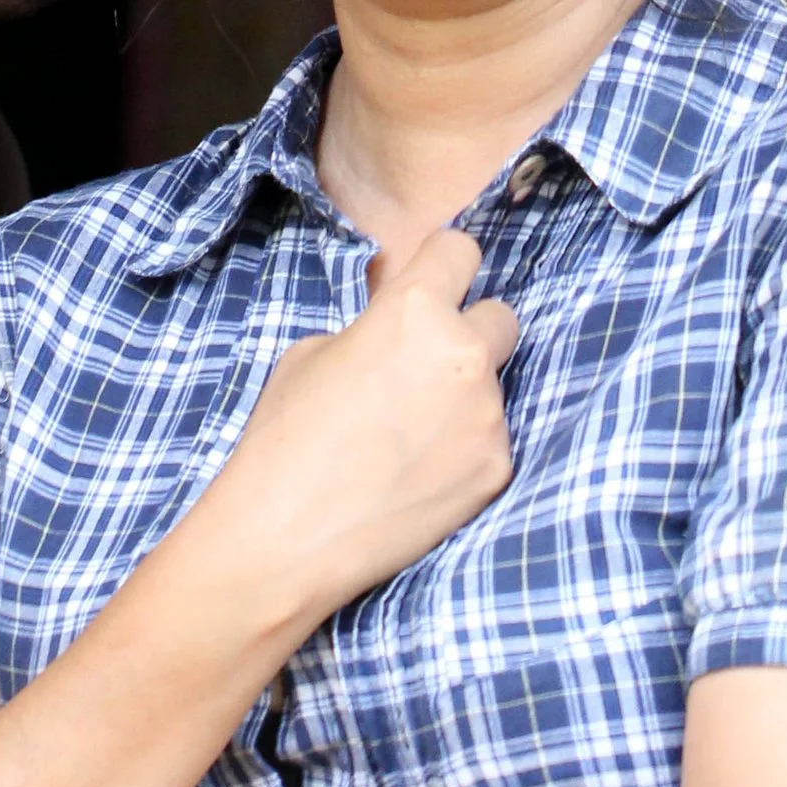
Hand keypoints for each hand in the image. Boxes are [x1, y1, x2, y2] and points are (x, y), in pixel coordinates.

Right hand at [199, 228, 517, 633]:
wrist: (288, 535)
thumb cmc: (285, 436)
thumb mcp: (313, 352)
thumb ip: (372, 327)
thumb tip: (398, 323)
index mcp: (413, 310)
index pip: (462, 250)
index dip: (443, 265)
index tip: (432, 285)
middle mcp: (464, 354)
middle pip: (500, 316)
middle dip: (469, 333)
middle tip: (426, 364)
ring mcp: (489, 416)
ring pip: (494, 385)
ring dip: (464, 397)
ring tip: (410, 435)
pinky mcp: (497, 469)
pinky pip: (491, 439)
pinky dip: (464, 448)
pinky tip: (419, 473)